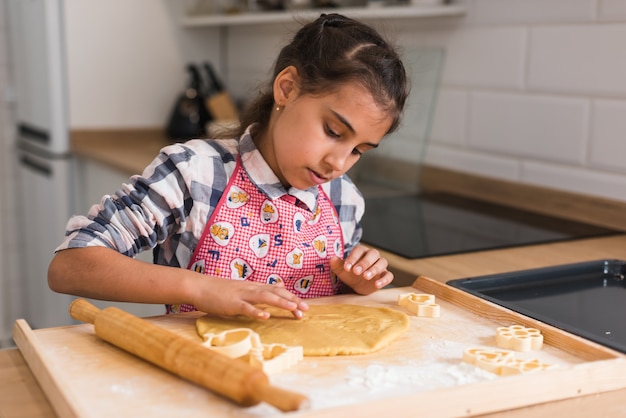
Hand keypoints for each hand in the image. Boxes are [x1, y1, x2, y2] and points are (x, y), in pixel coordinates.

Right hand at [190, 276, 308, 319]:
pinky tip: (265, 316)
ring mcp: (241, 295)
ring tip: (293, 308)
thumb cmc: (219, 291)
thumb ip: (259, 290)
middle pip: (275, 293)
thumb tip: (277, 288)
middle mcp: (251, 289)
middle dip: (291, 300)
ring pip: (264, 298)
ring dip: (279, 303)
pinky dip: (256, 312)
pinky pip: (245, 308)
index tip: (304, 307)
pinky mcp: (231, 303)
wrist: (199, 286)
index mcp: (254, 287)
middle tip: (306, 309)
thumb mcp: (243, 288)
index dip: (291, 298)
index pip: (277, 291)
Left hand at [330, 245, 393, 294]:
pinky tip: (377, 285)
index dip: (352, 258)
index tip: (346, 267)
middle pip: (373, 254)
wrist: (357, 285)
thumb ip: (337, 264)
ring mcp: (380, 265)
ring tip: (365, 277)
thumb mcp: (342, 270)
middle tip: (356, 272)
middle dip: (364, 262)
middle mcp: (372, 256)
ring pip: (382, 262)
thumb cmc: (350, 274)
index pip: (359, 250)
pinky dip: (384, 280)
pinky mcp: (385, 275)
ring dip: (374, 269)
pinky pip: (389, 275)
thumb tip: (332, 259)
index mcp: (361, 251)